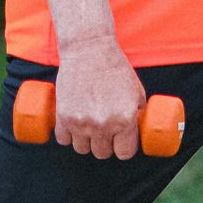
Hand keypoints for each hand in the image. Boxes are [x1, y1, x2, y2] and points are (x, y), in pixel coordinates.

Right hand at [53, 36, 145, 159]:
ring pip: (82, 149)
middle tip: (103, 132)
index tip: (120, 142)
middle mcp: (103, 124)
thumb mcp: (135, 89)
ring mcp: (81, 122)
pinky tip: (72, 126)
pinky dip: (67, 136)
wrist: (89, 49)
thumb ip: (137, 110)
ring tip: (87, 128)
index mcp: (125, 119)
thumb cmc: (114, 67)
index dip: (123, 148)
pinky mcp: (63, 116)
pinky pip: (63, 140)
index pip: (124, 153)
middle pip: (102, 153)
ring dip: (85, 142)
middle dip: (104, 145)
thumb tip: (139, 125)